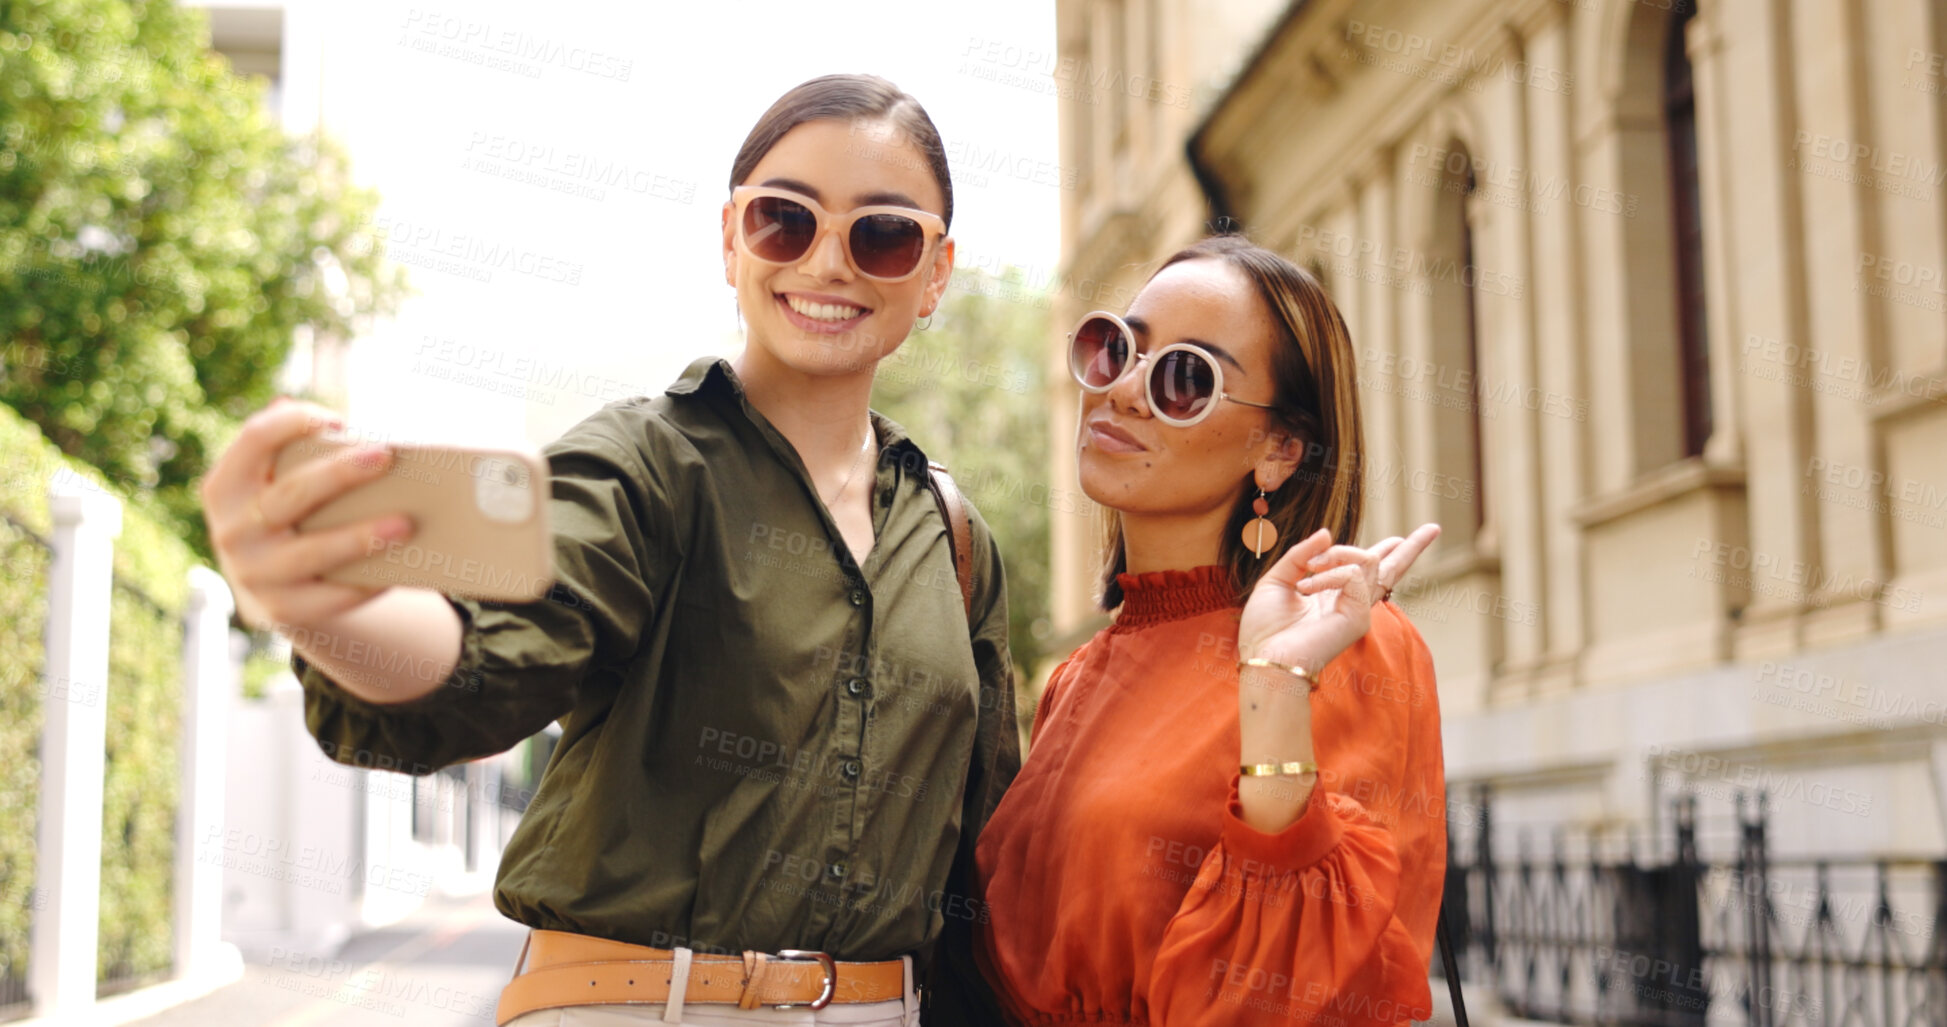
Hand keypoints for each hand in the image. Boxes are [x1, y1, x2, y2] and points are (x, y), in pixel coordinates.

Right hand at [199, 398, 411, 630]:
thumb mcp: (275, 483)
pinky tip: (397, 570)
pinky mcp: (282, 609)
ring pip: (313, 551)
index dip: (294, 422)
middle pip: (293, 493)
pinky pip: (330, 597)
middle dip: (341, 473)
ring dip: (361, 537)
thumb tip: (338, 427)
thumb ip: (294, 451)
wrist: (272, 586)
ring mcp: (254, 573)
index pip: (254, 439)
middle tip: (387, 457)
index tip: (338, 419)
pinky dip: (365, 584)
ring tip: (406, 523)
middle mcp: (233, 529)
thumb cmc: (289, 515)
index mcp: (228, 486)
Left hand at [1236, 523, 1440, 673]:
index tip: (1399, 539)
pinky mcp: (1359, 617)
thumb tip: (1328, 533)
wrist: (1265, 658)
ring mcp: (1358, 610)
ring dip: (1334, 556)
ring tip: (1308, 571)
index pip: (1366, 569)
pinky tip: (1306, 588)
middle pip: (1391, 571)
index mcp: (1332, 593)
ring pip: (1368, 560)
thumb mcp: (1277, 579)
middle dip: (1413, 548)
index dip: (1385, 551)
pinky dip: (1328, 573)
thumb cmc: (1265, 627)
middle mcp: (1350, 602)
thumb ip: (1301, 555)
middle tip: (1433, 529)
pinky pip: (1353, 575)